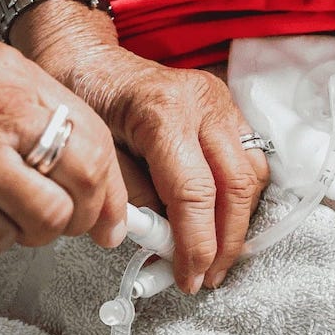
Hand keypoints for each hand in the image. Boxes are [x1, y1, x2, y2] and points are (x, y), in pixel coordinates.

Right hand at [0, 41, 127, 256]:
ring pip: (47, 216)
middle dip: (86, 215)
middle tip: (69, 222)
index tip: (114, 217)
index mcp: (13, 74)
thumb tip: (109, 191)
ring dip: (38, 231)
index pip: (95, 136)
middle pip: (83, 177)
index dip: (113, 188)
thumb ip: (52, 126)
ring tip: (12, 215)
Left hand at [12, 2, 269, 293]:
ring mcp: (221, 103)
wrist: (87, 57)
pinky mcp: (227, 108)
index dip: (195, 244)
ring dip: (238, 221)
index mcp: (163, 112)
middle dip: (226, 241)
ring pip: (253, 174)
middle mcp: (203, 103)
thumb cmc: (80, 97)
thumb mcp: (93, 151)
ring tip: (214, 254)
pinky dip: (238, 197)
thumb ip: (129, 198)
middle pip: (236, 185)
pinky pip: (249, 160)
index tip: (187, 278)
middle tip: (207, 275)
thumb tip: (160, 241)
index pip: (194, 193)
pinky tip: (219, 220)